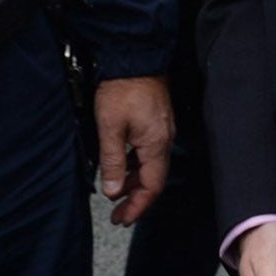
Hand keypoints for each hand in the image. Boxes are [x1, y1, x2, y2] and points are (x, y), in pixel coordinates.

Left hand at [93, 74, 174, 225]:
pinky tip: (122, 163)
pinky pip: (151, 150)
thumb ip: (113, 162)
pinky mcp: (158, 120)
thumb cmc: (123, 90)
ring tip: (116, 189)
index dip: (138, 206)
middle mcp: (165, 139)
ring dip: (135, 180)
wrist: (135, 57)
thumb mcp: (110, 128)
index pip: (153, 186)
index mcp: (156, 144)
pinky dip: (137, 164)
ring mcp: (163, 128)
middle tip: (118, 212)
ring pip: (152, 164)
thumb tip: (114, 191)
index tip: (122, 218)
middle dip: (136, 198)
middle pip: (155, 178)